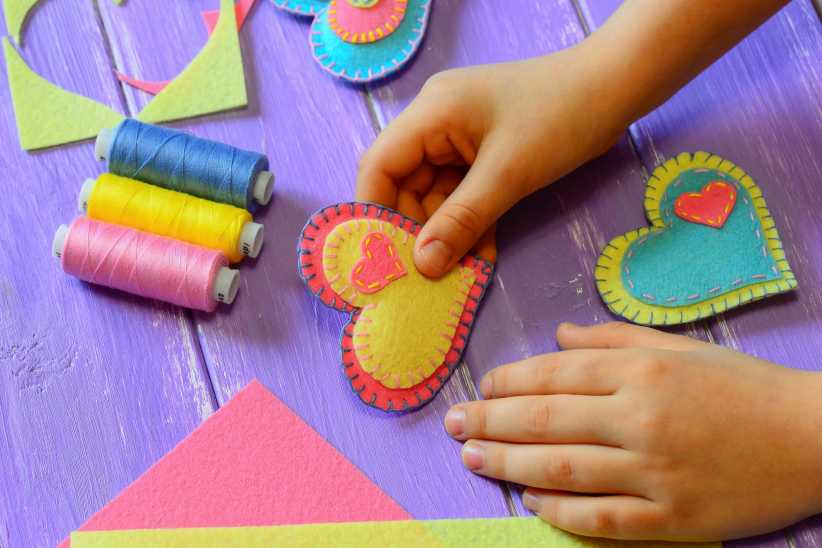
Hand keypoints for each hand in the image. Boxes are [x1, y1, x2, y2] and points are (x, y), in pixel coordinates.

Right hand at [356, 46, 623, 277]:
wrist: (616, 88)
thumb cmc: (561, 118)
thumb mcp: (508, 174)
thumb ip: (462, 220)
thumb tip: (422, 266)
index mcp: (432, 113)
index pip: (379, 166)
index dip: (376, 213)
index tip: (385, 259)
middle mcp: (436, 123)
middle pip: (405, 185)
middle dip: (418, 231)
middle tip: (429, 276)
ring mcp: (459, 138)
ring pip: (436, 196)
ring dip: (449, 233)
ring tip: (460, 273)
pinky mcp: (482, 153)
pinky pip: (463, 194)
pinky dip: (470, 223)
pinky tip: (481, 255)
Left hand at [444, 322, 821, 540]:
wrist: (814, 439)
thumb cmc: (741, 387)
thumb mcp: (679, 347)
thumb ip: (612, 340)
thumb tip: (557, 336)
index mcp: (643, 371)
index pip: (555, 374)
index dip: (509, 380)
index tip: (481, 387)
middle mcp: (643, 418)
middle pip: (546, 420)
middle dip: (490, 422)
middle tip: (453, 425)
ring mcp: (656, 473)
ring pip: (563, 468)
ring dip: (509, 464)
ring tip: (472, 458)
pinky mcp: (674, 520)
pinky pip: (602, 518)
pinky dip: (560, 510)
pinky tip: (529, 500)